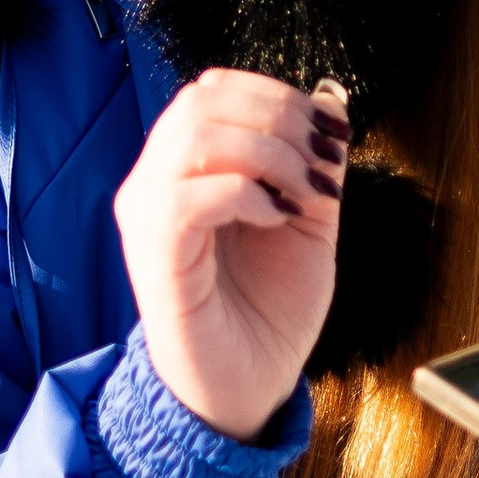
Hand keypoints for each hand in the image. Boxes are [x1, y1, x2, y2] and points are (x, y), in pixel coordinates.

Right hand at [113, 70, 347, 439]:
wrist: (248, 387)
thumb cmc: (269, 310)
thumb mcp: (308, 219)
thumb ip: (314, 162)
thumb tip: (330, 99)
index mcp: (187, 168)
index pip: (215, 89)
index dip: (278, 95)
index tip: (331, 136)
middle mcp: (155, 182)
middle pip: (203, 98)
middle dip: (279, 117)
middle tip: (321, 165)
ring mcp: (147, 216)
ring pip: (195, 135)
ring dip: (269, 153)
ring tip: (301, 195)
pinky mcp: (154, 254)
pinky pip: (188, 195)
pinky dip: (245, 194)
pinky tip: (275, 219)